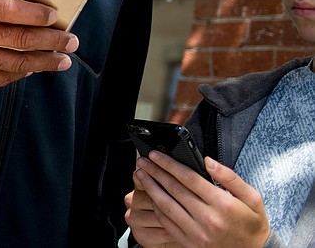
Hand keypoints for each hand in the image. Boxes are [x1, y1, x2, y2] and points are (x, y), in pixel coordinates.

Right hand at [0, 0, 77, 84]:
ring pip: (17, 63)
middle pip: (21, 39)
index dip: (38, 15)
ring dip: (45, 62)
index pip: (12, 11)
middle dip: (52, 40)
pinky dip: (22, 73)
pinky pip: (3, 77)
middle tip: (71, 40)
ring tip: (63, 59)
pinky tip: (34, 67)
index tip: (54, 16)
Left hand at [129, 152, 269, 247]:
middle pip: (174, 190)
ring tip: (141, 175)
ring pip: (167, 206)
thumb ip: (230, 177)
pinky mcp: (190, 243)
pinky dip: (157, 207)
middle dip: (155, 172)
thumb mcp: (252, 198)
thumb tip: (207, 161)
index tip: (156, 154)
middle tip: (142, 161)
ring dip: (151, 188)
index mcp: (223, 205)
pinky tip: (151, 196)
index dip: (169, 164)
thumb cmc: (252, 223)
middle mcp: (208, 219)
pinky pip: (168, 223)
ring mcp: (197, 233)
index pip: (189, 178)